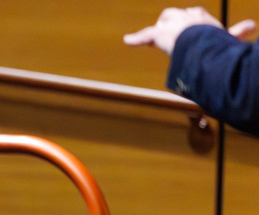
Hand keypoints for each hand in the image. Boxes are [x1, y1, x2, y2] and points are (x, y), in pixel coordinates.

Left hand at [124, 7, 254, 54]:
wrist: (199, 41)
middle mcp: (185, 16)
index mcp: (201, 16)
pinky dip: (136, 39)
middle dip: (176, 22)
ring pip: (165, 21)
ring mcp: (171, 24)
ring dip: (163, 30)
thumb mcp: (227, 36)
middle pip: (178, 15)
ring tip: (164, 39)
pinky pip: (145, 36)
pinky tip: (127, 40)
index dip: (194, 21)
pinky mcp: (159, 34)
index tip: (195, 27)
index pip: (195, 14)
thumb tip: (252, 25)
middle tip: (176, 34)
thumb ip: (238, 32)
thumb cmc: (213, 40)